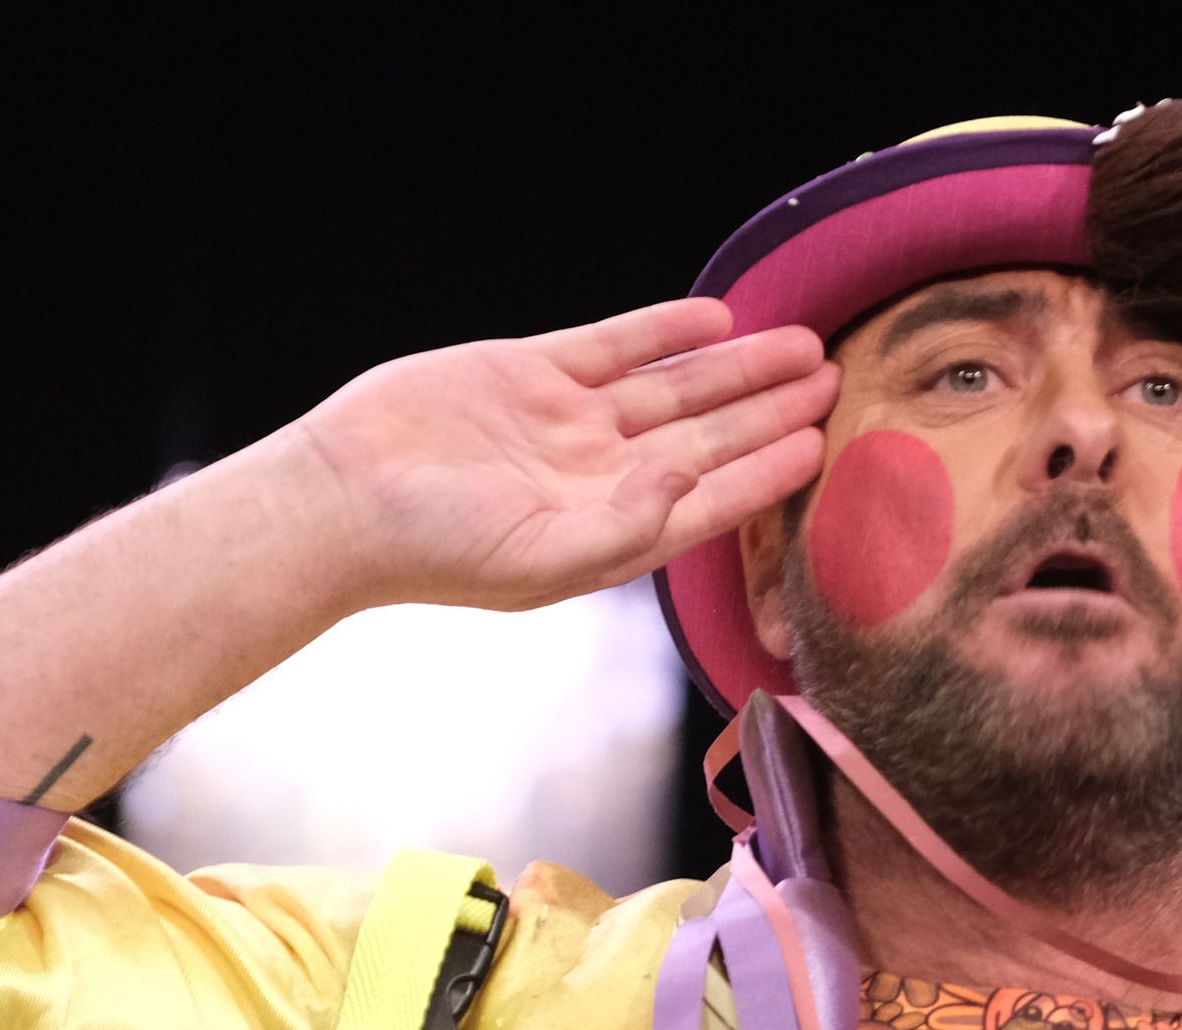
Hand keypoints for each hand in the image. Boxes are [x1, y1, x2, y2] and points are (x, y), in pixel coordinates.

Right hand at [288, 297, 836, 611]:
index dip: (770, 473)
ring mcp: (568, 423)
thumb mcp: (538, 559)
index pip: (714, 501)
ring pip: (676, 387)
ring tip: (803, 345)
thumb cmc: (433, 551)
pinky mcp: (531, 374)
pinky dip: (665, 331)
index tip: (825, 446)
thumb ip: (624, 529)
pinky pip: (616, 346)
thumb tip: (688, 478)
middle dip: (773, 411)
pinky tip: (717, 316)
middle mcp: (600, 477)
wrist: (341, 498)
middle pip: (710, 436)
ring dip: (738, 367)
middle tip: (839, 381)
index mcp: (612, 531)